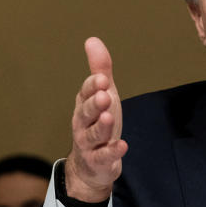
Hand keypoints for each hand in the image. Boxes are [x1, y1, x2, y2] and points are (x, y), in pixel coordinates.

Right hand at [64, 37, 127, 201]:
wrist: (91, 166)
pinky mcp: (98, 161)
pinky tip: (122, 146)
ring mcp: (89, 144)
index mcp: (84, 105)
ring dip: (101, 126)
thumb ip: (100, 70)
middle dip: (94, 104)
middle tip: (104, 95)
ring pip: (93, 134)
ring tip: (109, 117)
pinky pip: (103, 157)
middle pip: (86, 113)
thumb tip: (92, 40)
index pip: (85, 93)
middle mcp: (83, 123)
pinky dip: (112, 152)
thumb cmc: (98, 124)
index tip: (101, 78)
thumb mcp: (103, 95)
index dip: (92, 86)